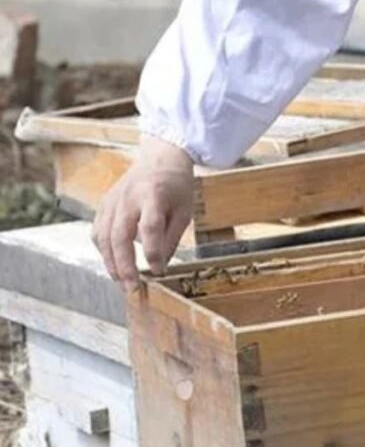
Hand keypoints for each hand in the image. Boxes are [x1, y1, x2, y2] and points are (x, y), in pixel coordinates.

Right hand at [92, 134, 194, 291]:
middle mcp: (128, 197)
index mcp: (154, 194)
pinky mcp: (103, 205)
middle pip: (120, 235)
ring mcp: (112, 200)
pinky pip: (98, 232)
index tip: (159, 272)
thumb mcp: (184, 210)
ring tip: (123, 282)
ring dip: (111, 263)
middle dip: (125, 265)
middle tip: (132, 288)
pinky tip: (114, 263)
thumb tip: (159, 267)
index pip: (150, 227)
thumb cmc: (176, 187)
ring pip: (104, 237)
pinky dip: (103, 251)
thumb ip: (171, 238)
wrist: (159, 159)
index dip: (153, 253)